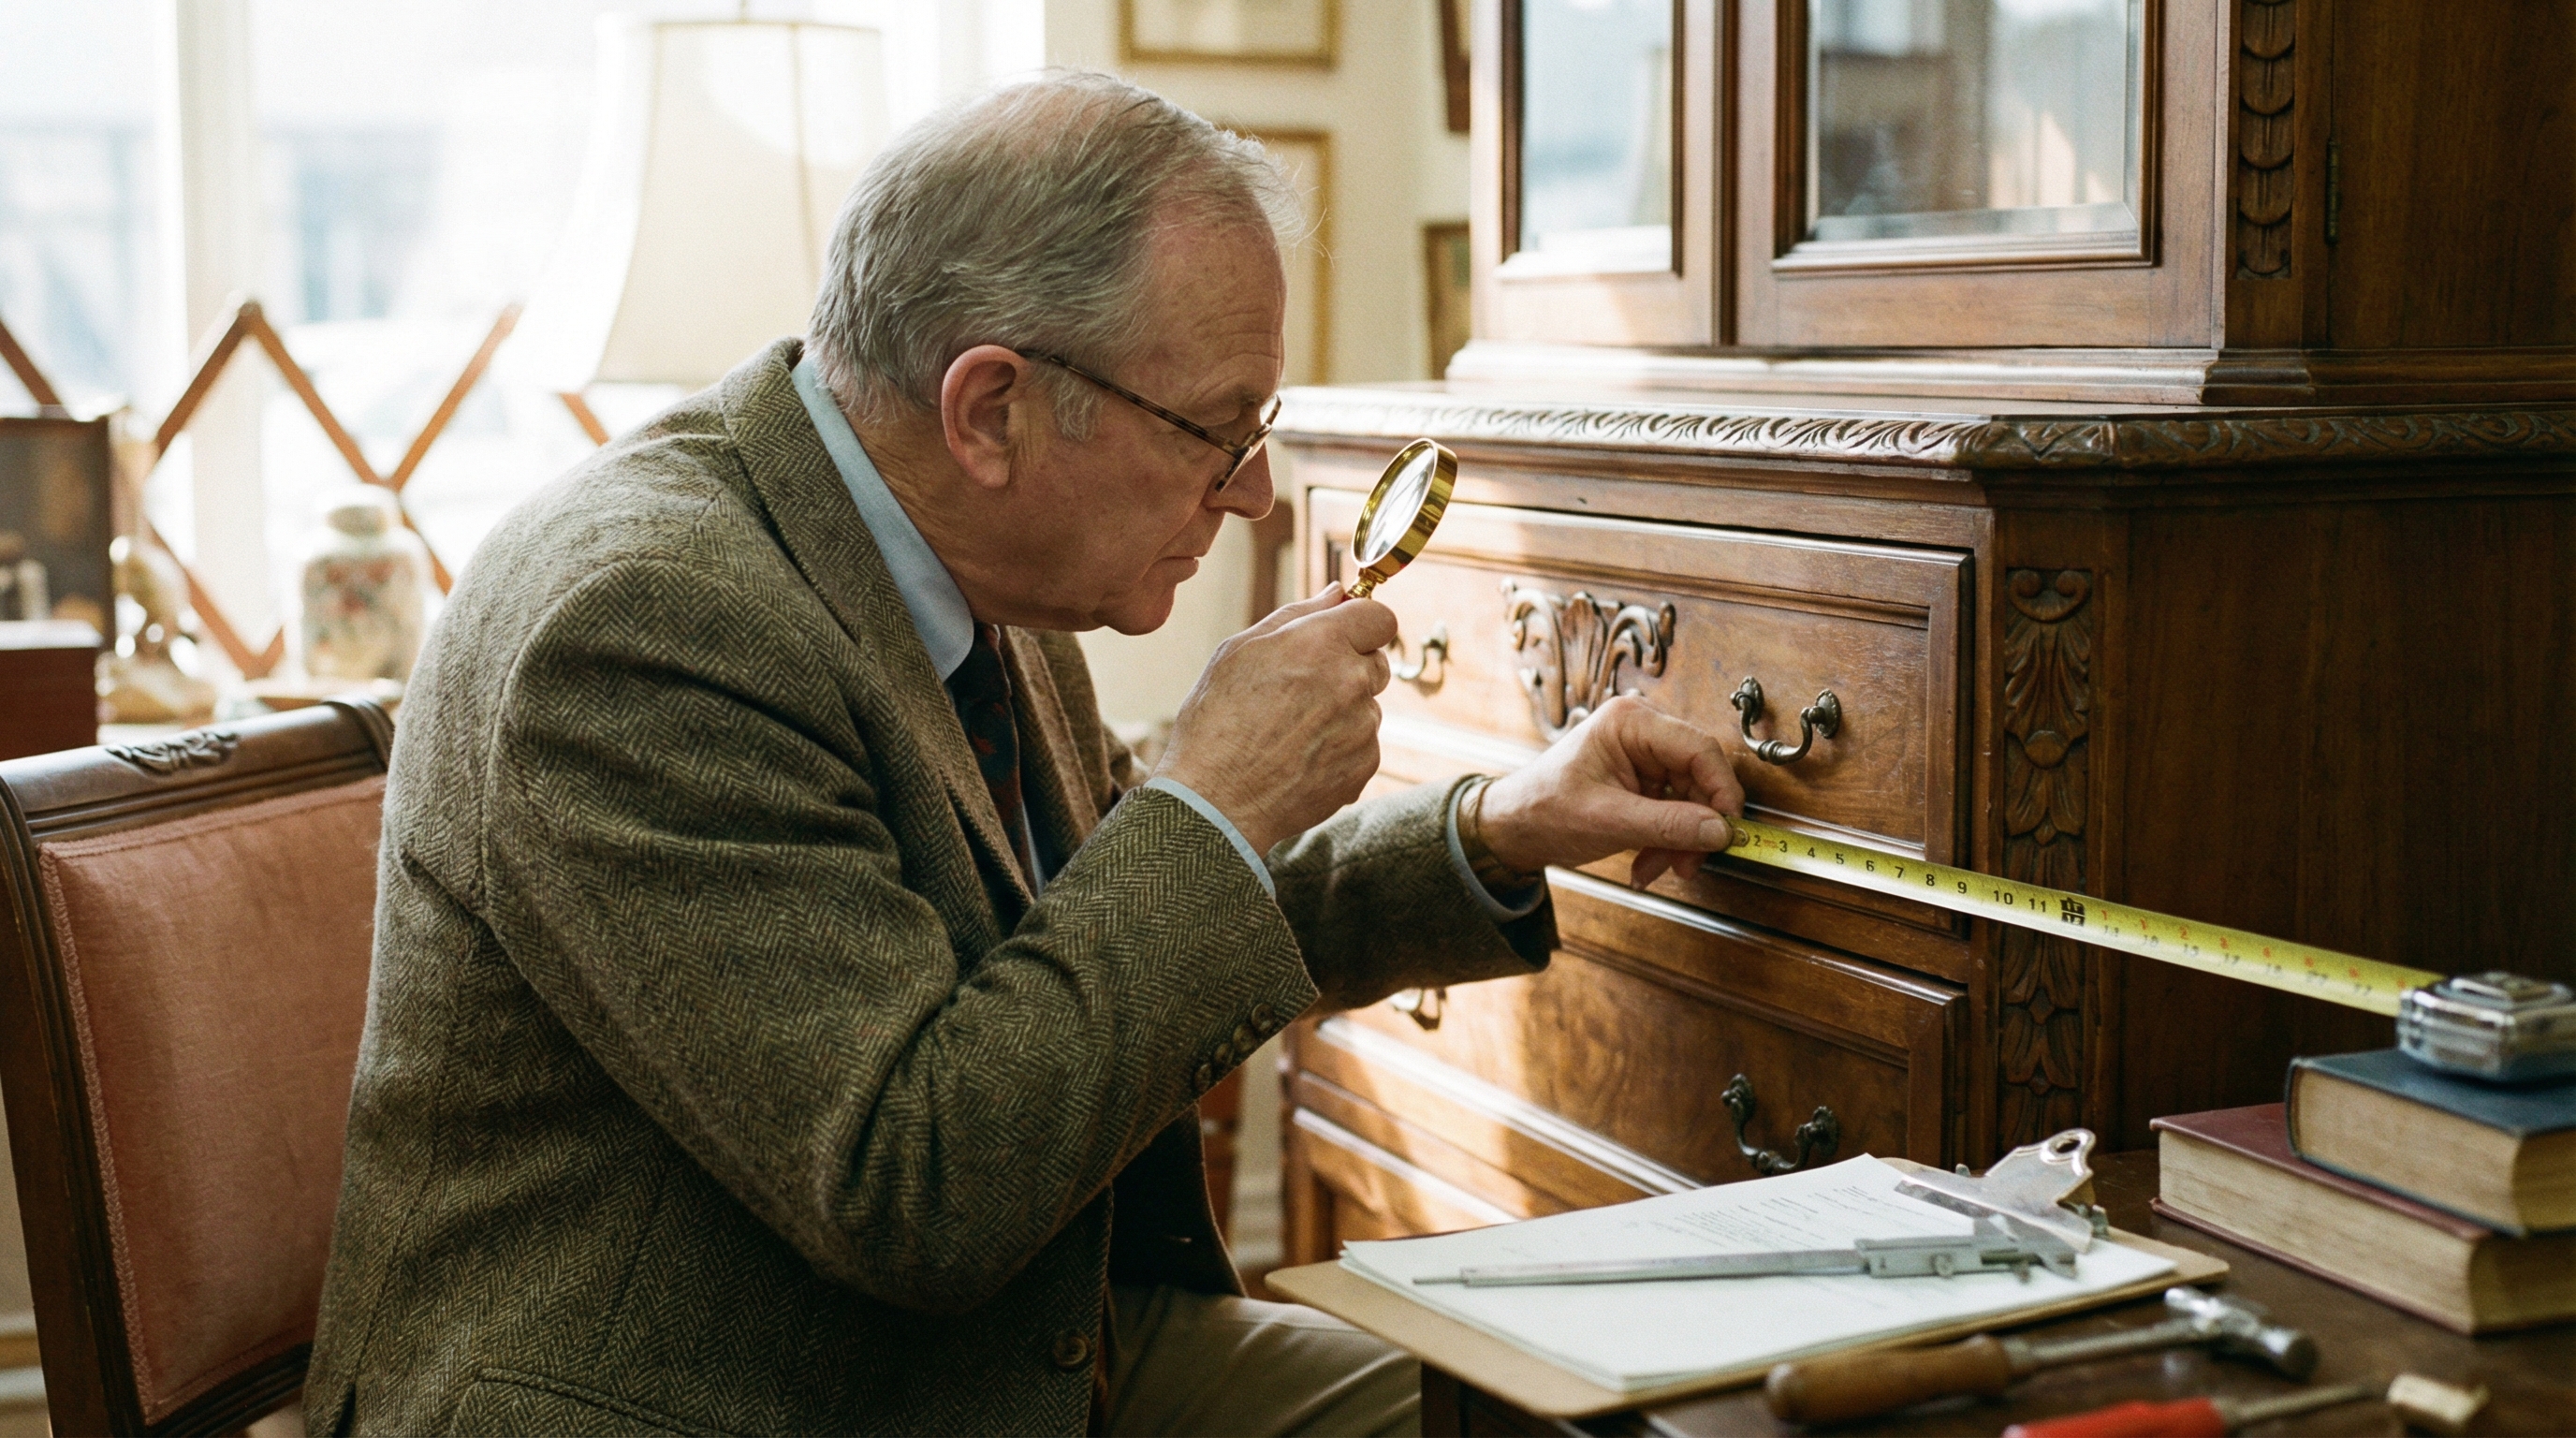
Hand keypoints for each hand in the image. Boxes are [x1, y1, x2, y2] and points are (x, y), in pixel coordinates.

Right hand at [1154, 584, 1398, 855]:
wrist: (1215, 800)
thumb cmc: (1215, 721)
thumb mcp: (1240, 651)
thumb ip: (1297, 615)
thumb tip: (1336, 593)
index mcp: (1321, 643)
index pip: (1380, 616)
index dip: (1363, 622)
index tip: (1345, 633)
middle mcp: (1351, 681)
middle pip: (1376, 660)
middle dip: (1349, 666)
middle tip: (1302, 688)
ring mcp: (1362, 727)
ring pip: (1367, 705)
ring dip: (1343, 710)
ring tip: (1291, 731)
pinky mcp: (1364, 766)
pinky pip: (1364, 744)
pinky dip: (1340, 748)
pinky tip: (1299, 757)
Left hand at [1475, 695, 1747, 889]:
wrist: (1513, 828)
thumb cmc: (1541, 809)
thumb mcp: (1607, 820)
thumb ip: (1667, 825)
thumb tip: (1718, 831)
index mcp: (1630, 722)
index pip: (1699, 748)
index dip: (1720, 790)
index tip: (1727, 829)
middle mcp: (1641, 732)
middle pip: (1699, 776)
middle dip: (1696, 825)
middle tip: (1690, 861)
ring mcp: (1643, 757)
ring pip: (1691, 799)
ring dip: (1679, 840)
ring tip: (1657, 867)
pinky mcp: (1642, 782)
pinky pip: (1674, 811)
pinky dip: (1666, 841)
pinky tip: (1647, 862)